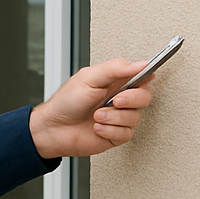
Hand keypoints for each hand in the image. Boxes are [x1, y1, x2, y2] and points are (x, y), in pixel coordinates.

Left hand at [28, 58, 152, 158]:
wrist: (53, 129)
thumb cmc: (66, 102)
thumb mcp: (89, 78)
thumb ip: (115, 68)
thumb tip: (141, 64)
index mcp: (114, 82)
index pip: (141, 76)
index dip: (146, 76)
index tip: (144, 77)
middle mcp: (119, 99)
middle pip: (145, 97)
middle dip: (131, 99)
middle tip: (115, 101)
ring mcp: (118, 118)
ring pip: (135, 118)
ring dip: (113, 117)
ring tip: (96, 116)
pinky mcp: (116, 135)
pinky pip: (126, 134)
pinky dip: (109, 131)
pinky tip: (96, 128)